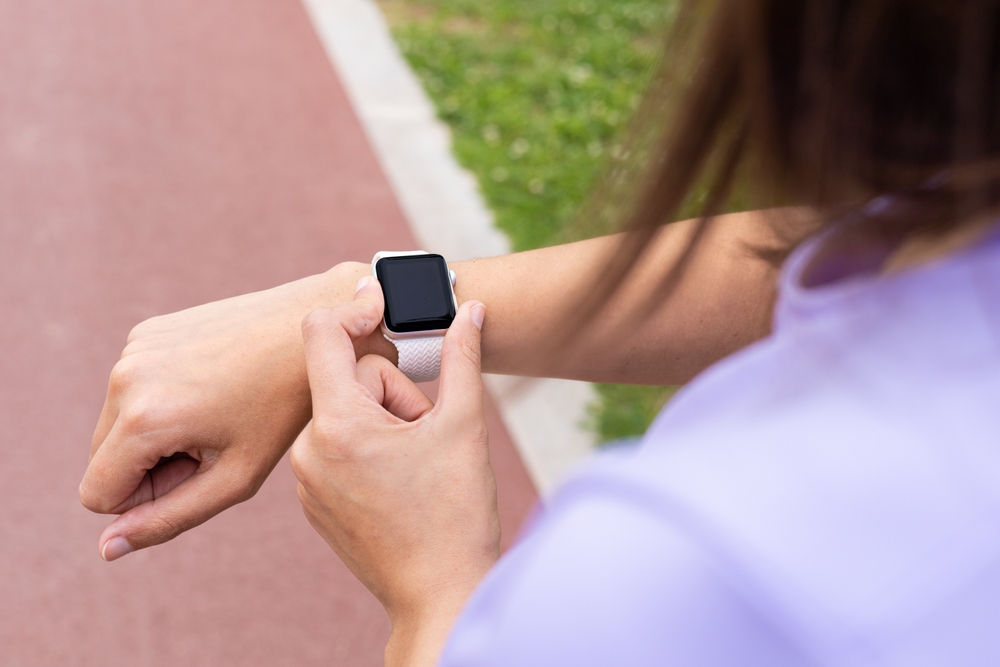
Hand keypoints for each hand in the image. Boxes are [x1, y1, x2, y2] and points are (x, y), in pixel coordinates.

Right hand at [79, 262, 384, 560]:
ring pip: (114, 425)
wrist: (312, 328)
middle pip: (102, 460)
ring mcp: (133, 348)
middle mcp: (124, 379)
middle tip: (215, 444)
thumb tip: (106, 549)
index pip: (97, 496)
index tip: (199, 473)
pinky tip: (215, 385)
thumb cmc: (284, 409)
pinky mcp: (146, 331)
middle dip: (148, 467)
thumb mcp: (235, 476)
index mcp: (144, 419)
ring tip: (219, 414)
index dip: (146, 499)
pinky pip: (132, 388)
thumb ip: (168, 519)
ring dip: (154, 433)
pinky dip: (161, 398)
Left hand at [291, 279, 498, 666]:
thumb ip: (464, 356)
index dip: (356, 309)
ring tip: (415, 465)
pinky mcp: (313, 499)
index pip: (322, 333)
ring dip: (383, 423)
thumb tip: (473, 309)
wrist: (441, 594)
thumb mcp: (464, 425)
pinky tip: (399, 482)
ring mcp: (307, 479)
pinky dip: (368, 449)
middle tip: (425, 434)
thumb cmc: (456, 515)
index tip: (383, 305)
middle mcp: (309, 450)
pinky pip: (337, 447)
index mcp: (339, 425)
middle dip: (394, 393)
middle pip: (350, 379)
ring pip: (346, 414)